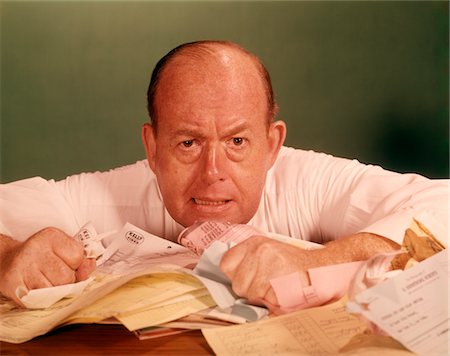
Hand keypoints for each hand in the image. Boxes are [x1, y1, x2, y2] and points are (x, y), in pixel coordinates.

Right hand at [0, 227, 95, 305]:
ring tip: (44, 282)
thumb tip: (90, 266)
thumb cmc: (40, 256)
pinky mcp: (12, 282)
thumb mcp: (62, 250)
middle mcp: (36, 247)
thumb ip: (81, 259)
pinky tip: (35, 289)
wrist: (7, 260)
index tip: (67, 264)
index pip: (78, 256)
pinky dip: (40, 299)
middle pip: (66, 276)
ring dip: (53, 292)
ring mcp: (23, 265)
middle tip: (54, 276)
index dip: (76, 265)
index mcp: (51, 236)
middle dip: (66, 281)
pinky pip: (38, 300)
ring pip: (53, 291)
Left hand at [219, 232, 398, 313]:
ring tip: (277, 287)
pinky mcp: (279, 283)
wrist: (321, 268)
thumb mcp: (268, 252)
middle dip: (249, 289)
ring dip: (262, 297)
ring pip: (250, 294)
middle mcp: (260, 251)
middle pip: (237, 283)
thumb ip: (248, 261)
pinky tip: (284, 292)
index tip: (246, 278)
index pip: (226, 264)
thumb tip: (229, 277)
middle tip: (268, 283)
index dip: (235, 275)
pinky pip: (265, 301)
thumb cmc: (293, 264)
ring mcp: (270, 266)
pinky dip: (273, 302)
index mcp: (255, 242)